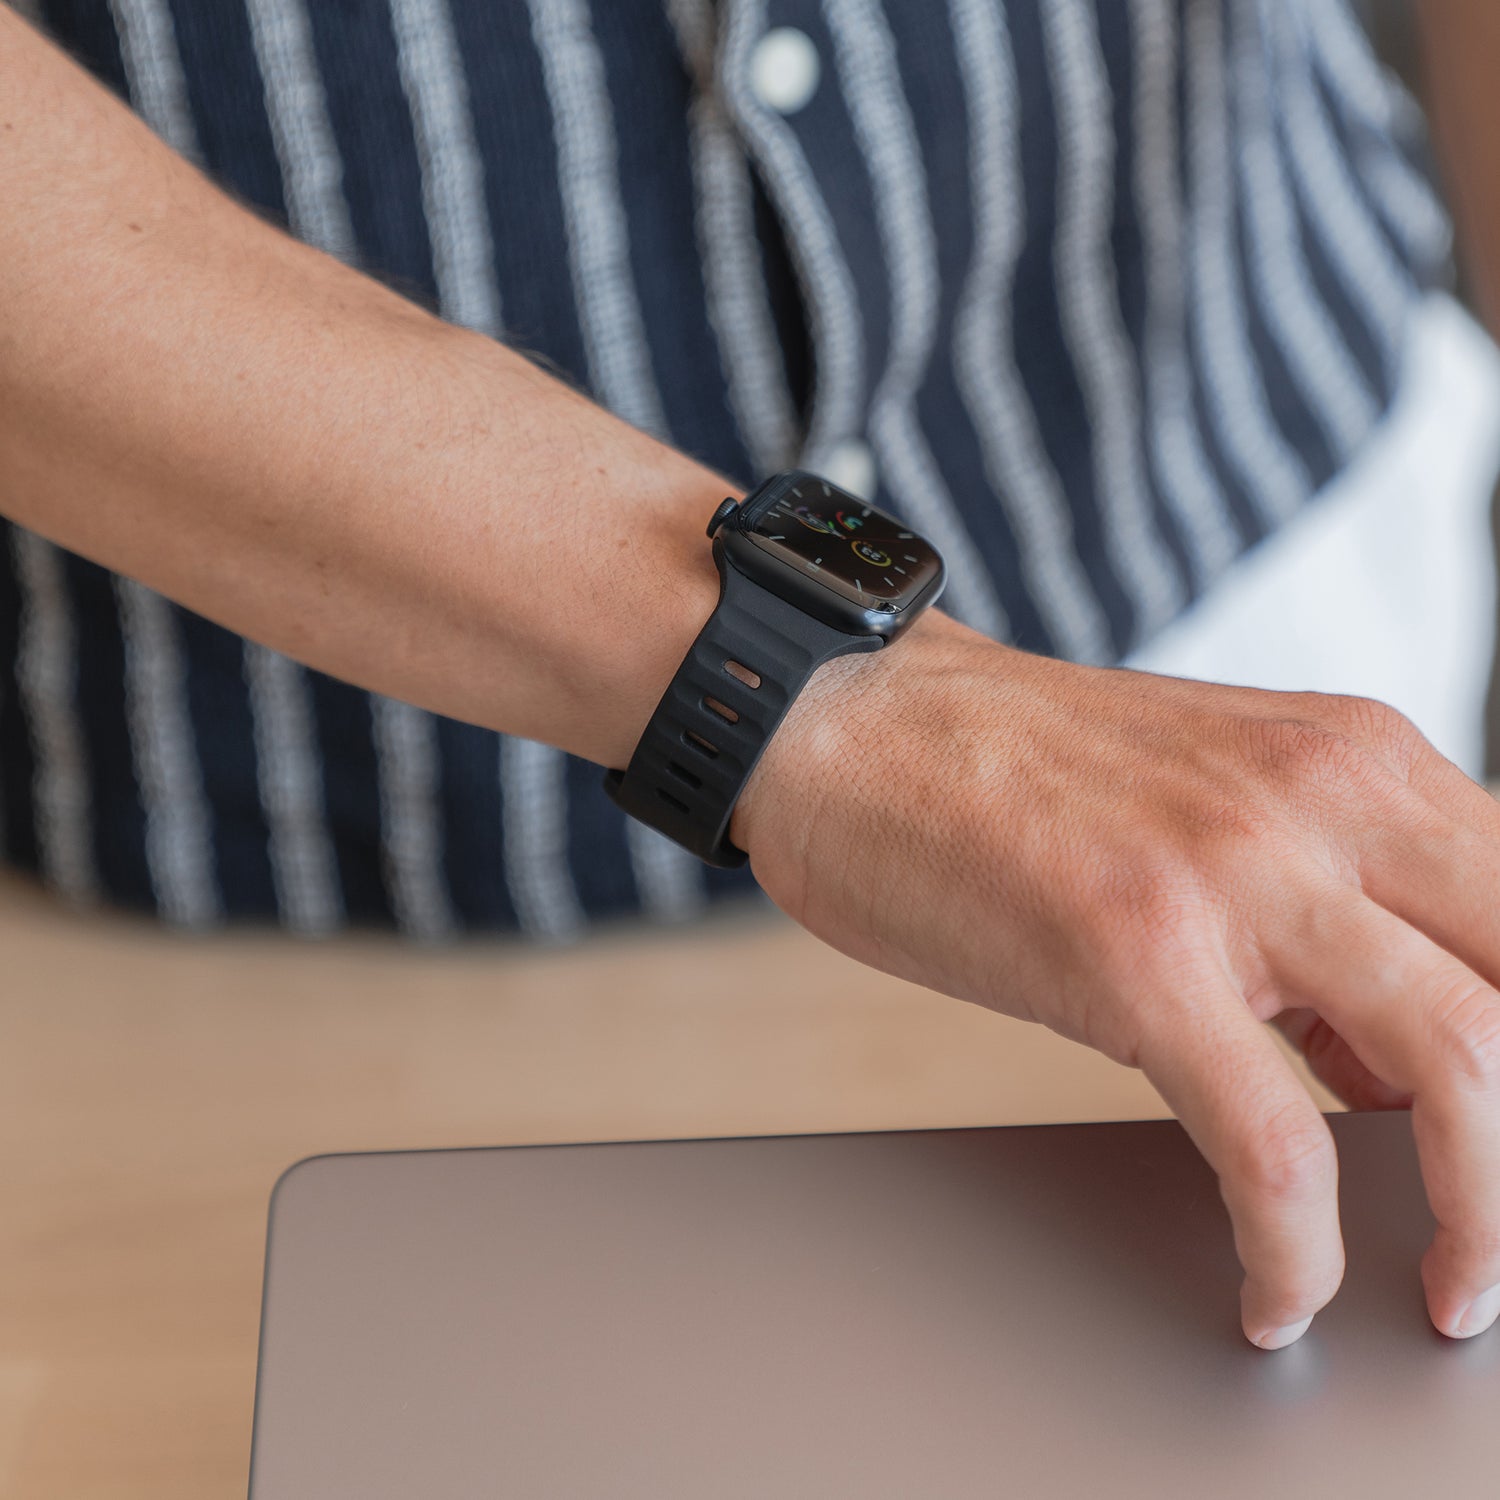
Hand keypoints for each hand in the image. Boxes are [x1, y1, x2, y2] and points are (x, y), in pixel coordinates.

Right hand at [736, 612, 1499, 1348]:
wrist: (849, 718)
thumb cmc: (1007, 767)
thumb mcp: (1212, 804)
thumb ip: (1328, 918)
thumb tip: (1397, 1068)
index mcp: (1354, 762)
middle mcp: (1323, 801)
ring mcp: (1233, 874)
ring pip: (1468, 1066)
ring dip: (1485, 1220)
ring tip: (1448, 1295)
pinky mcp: (1131, 954)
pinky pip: (1275, 1146)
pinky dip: (1298, 1250)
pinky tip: (1276, 1295)